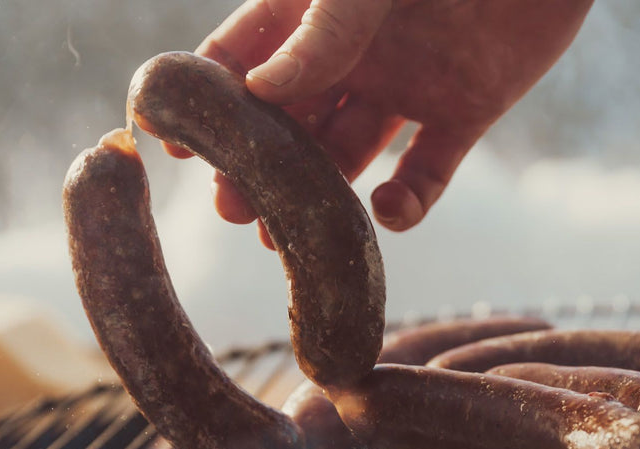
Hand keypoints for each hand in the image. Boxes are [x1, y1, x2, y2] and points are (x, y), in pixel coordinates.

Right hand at [172, 0, 592, 247]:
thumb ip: (321, 30)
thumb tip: (261, 89)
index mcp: (315, 8)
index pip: (243, 56)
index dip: (207, 99)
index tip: (173, 143)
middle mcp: (355, 52)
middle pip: (289, 119)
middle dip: (257, 163)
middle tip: (231, 207)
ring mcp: (410, 83)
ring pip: (347, 152)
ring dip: (316, 194)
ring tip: (280, 236)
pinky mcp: (467, 110)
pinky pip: (428, 170)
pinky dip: (407, 201)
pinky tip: (386, 212)